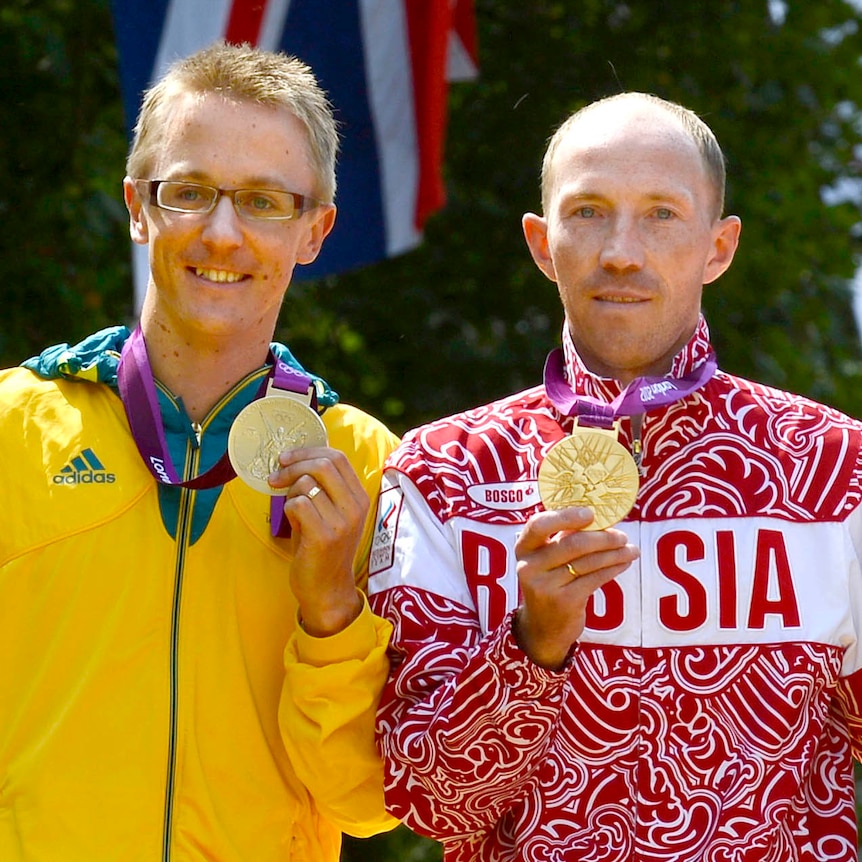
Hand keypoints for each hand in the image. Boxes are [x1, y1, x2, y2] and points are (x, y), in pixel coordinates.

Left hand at [268, 447, 367, 636]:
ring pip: (307, 483)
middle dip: (294, 465)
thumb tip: (293, 461)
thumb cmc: (323, 550)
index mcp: (359, 497)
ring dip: (289, 491)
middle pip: (323, 464)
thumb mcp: (330, 514)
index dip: (308, 452)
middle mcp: (355, 507)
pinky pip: (297, 504)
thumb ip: (321, 488)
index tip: (286, 458)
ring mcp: (342, 522)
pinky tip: (292, 523)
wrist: (327, 590)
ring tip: (288, 507)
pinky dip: (288, 509)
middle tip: (275, 475)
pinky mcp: (324, 536)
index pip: (338, 457)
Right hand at [514, 507, 638, 669]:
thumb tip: (598, 517)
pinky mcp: (564, 602)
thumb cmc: (550, 582)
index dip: (565, 516)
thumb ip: (562, 538)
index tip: (590, 513)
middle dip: (602, 538)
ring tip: (631, 549)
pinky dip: (613, 568)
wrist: (542, 628)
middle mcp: (529, 566)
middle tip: (622, 536)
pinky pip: (595, 579)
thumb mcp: (546, 560)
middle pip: (572, 543)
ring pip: (588, 562)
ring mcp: (545, 586)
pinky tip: (623, 563)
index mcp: (523, 548)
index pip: (539, 525)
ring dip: (614, 553)